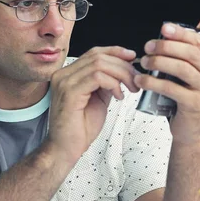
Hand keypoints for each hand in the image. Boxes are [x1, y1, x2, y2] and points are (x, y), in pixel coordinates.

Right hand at [46, 46, 139, 164]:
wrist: (66, 148)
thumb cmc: (80, 128)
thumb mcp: (98, 99)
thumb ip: (107, 83)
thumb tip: (122, 71)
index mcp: (69, 74)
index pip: (93, 53)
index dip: (115, 51)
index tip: (132, 57)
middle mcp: (63, 74)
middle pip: (98, 56)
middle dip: (122, 65)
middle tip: (136, 80)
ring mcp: (64, 82)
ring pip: (99, 64)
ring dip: (121, 74)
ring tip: (130, 88)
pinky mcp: (69, 92)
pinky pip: (96, 77)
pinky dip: (113, 84)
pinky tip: (118, 96)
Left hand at [134, 15, 199, 144]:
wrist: (192, 129)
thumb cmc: (189, 95)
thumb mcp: (196, 69)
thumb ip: (199, 45)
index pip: (198, 41)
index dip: (180, 33)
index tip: (163, 28)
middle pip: (190, 53)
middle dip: (166, 46)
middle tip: (148, 46)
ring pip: (182, 69)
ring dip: (159, 62)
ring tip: (144, 61)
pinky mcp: (194, 104)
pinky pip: (172, 88)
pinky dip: (154, 82)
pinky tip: (142, 80)